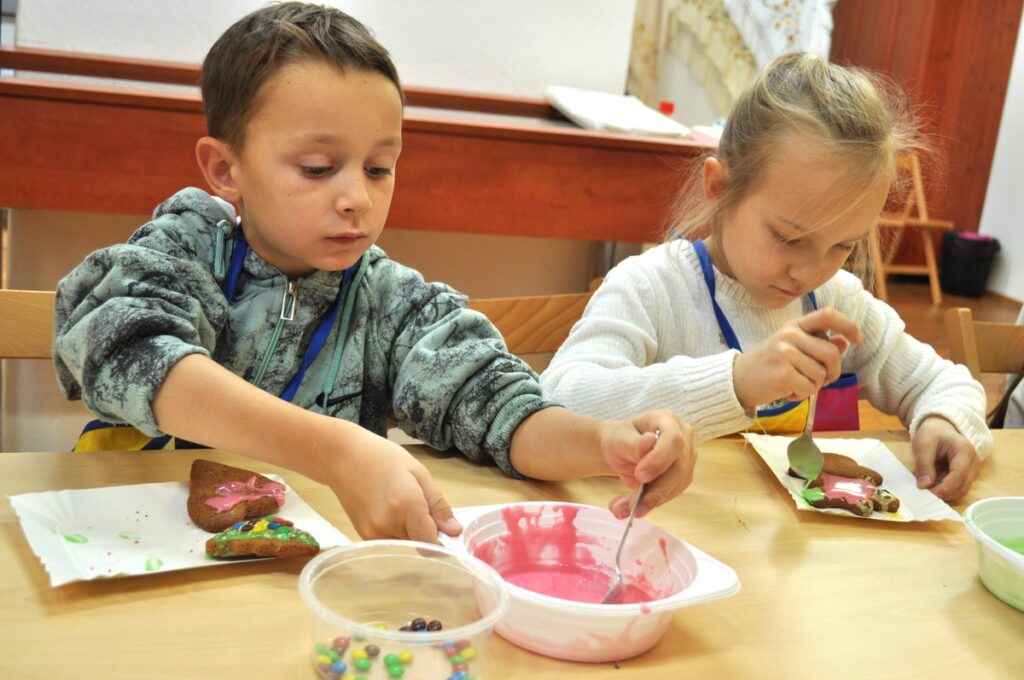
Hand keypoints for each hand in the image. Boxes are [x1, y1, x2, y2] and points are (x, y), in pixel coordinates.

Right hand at [325, 427, 461, 541]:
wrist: (343, 458)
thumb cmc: (384, 458)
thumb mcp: (419, 473)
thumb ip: (438, 505)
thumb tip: (455, 532)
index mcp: (407, 506)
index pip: (432, 544)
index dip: (442, 541)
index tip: (445, 531)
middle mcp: (389, 526)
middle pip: (419, 546)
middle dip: (426, 534)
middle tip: (421, 508)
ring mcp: (373, 534)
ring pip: (405, 547)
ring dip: (411, 535)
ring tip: (402, 507)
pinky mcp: (364, 537)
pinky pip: (391, 543)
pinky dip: (397, 534)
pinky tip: (390, 512)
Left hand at [601, 409, 695, 518]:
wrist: (622, 449)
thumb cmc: (621, 439)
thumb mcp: (619, 438)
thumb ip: (633, 443)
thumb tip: (648, 444)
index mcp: (667, 420)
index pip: (673, 440)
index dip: (659, 460)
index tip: (639, 476)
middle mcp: (683, 436)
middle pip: (679, 467)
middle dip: (656, 490)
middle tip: (633, 505)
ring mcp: (687, 457)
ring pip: (677, 484)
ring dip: (652, 501)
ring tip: (624, 510)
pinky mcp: (684, 475)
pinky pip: (673, 493)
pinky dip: (653, 502)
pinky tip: (635, 507)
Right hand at [732, 308, 862, 407]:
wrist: (736, 380)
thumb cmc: (768, 365)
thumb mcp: (791, 349)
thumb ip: (817, 345)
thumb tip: (844, 342)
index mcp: (793, 326)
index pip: (827, 315)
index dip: (848, 325)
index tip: (857, 339)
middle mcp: (789, 335)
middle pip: (831, 352)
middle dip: (832, 372)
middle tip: (820, 381)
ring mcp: (785, 353)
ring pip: (821, 374)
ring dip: (813, 386)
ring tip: (794, 385)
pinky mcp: (782, 374)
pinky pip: (810, 388)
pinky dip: (802, 395)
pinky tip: (787, 392)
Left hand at [911, 416, 980, 499]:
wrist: (939, 427)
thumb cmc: (932, 433)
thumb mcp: (923, 445)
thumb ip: (924, 465)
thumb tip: (924, 486)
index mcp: (965, 451)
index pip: (959, 476)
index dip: (945, 488)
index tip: (929, 494)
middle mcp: (974, 462)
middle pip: (963, 486)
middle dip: (945, 493)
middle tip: (925, 493)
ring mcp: (973, 470)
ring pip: (961, 489)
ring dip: (945, 492)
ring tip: (928, 486)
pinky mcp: (968, 475)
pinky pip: (958, 487)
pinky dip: (946, 489)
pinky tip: (934, 484)